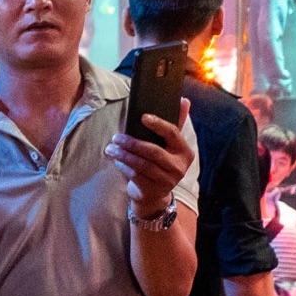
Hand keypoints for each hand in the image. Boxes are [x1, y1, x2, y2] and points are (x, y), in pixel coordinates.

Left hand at [106, 99, 194, 213]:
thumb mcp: (170, 146)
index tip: (143, 117)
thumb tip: (184, 100)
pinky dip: (123, 165)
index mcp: (185, 152)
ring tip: (110, 148)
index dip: (158, 124)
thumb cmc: (161, 164)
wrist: (155, 195)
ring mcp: (165, 180)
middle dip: (132, 142)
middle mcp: (178, 167)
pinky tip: (116, 159)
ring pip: (140, 163)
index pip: (173, 133)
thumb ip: (176, 124)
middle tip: (116, 137)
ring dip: (123, 154)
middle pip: (153, 151)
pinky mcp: (151, 189)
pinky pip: (134, 174)